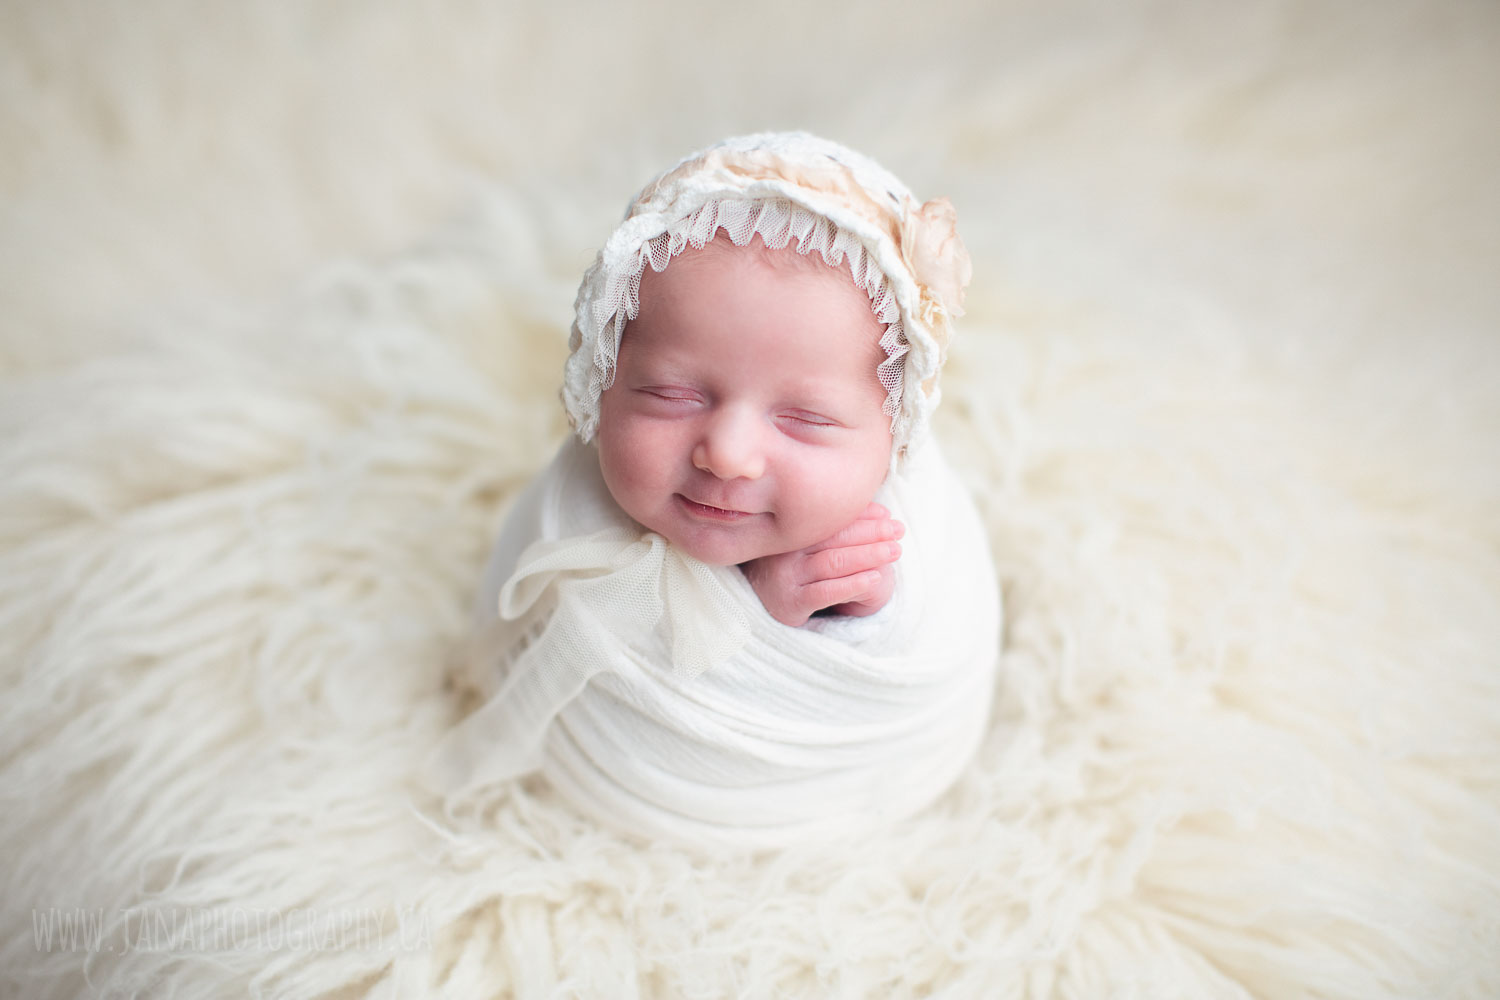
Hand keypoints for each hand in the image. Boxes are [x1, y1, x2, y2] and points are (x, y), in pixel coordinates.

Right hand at [740, 503, 903, 626]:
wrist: (763, 608)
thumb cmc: (793, 570)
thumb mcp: (805, 546)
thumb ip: (831, 529)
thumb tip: (880, 511)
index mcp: (789, 531)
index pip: (829, 519)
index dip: (860, 515)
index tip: (887, 514)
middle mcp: (783, 550)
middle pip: (834, 538)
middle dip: (871, 532)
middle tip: (898, 530)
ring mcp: (785, 577)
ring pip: (834, 562)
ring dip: (869, 554)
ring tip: (895, 550)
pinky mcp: (791, 603)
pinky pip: (825, 592)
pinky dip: (853, 583)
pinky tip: (875, 578)